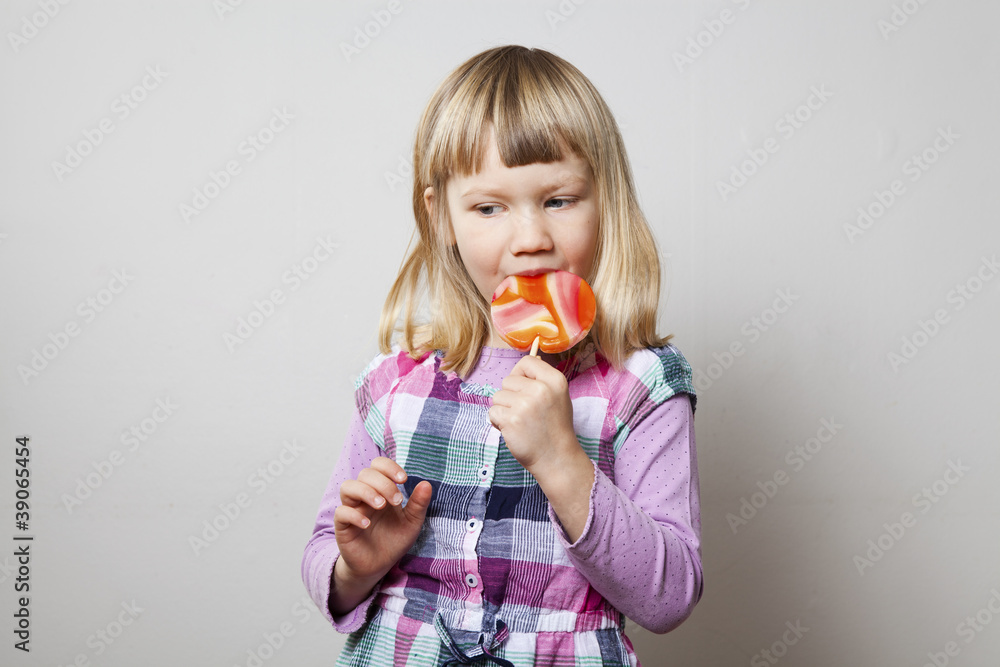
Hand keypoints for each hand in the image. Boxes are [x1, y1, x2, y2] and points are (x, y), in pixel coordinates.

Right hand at [332, 457, 431, 599]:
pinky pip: (341, 513)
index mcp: (381, 490)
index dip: (388, 467)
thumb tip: (426, 484)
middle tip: (397, 500)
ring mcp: (352, 509)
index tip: (403, 479)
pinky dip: (354, 515)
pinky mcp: (343, 527)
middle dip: (383, 483)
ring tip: (381, 505)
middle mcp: (364, 496)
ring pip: (348, 487)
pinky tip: (368, 524)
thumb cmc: (394, 540)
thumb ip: (419, 504)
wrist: (379, 566)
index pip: (377, 465)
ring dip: (366, 492)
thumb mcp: (412, 522)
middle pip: (365, 474)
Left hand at [488, 355, 580, 474]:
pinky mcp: (511, 420)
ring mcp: (525, 405)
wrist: (557, 458)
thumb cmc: (555, 428)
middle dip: (510, 396)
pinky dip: (498, 422)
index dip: (520, 374)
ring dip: (504, 410)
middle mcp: (541, 389)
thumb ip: (542, 380)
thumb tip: (524, 364)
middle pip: (508, 380)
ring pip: (497, 397)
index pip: (527, 362)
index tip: (523, 388)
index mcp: (555, 380)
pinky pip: (493, 412)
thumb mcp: (558, 397)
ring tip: (520, 422)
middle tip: (525, 413)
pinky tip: (514, 430)